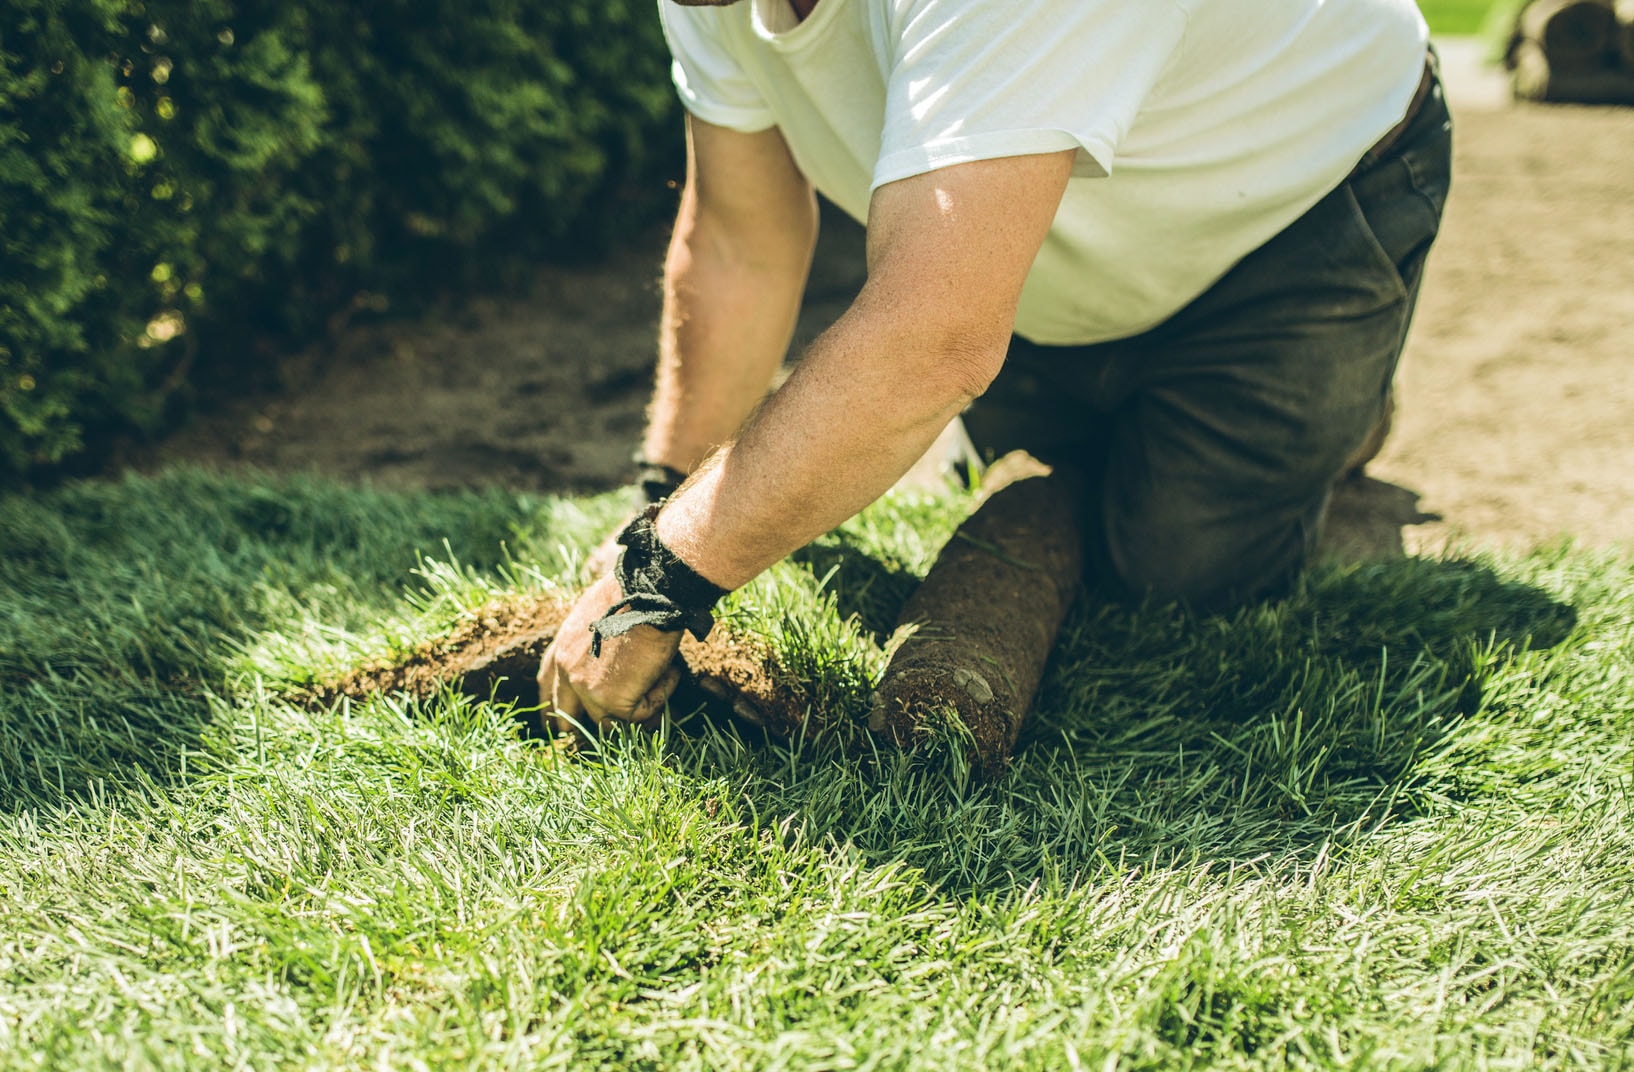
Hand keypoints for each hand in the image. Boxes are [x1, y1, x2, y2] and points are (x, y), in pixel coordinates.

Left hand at [537, 573, 684, 737]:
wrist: (650, 593)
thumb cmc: (635, 594)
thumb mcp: (599, 612)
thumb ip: (594, 638)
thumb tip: (613, 654)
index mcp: (563, 645)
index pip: (548, 680)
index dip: (551, 700)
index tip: (554, 717)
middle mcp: (567, 668)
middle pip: (565, 710)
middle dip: (574, 725)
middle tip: (589, 733)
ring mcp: (586, 688)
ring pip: (608, 720)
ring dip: (638, 705)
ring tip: (661, 678)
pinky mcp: (610, 700)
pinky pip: (638, 715)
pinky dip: (660, 696)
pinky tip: (670, 672)